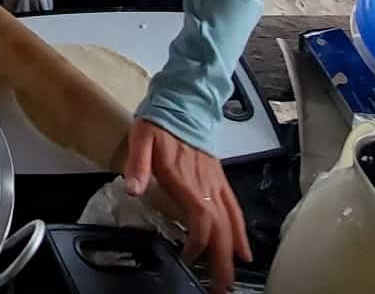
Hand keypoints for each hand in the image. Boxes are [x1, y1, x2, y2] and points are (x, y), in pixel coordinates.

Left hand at [123, 118, 250, 293]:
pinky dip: (240, 230)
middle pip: (221, 227)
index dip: (198, 243)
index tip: (189, 258)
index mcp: (186, 178)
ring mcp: (216, 182)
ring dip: (233, 250)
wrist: (183, 99)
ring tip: (232, 276)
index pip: (201, 218)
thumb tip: (131, 188)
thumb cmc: (160, 120)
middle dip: (222, 259)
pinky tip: (242, 248)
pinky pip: (234, 208)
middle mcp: (206, 184)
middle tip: (220, 286)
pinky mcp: (219, 178)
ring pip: (232, 220)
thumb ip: (137, 164)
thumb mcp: (141, 137)